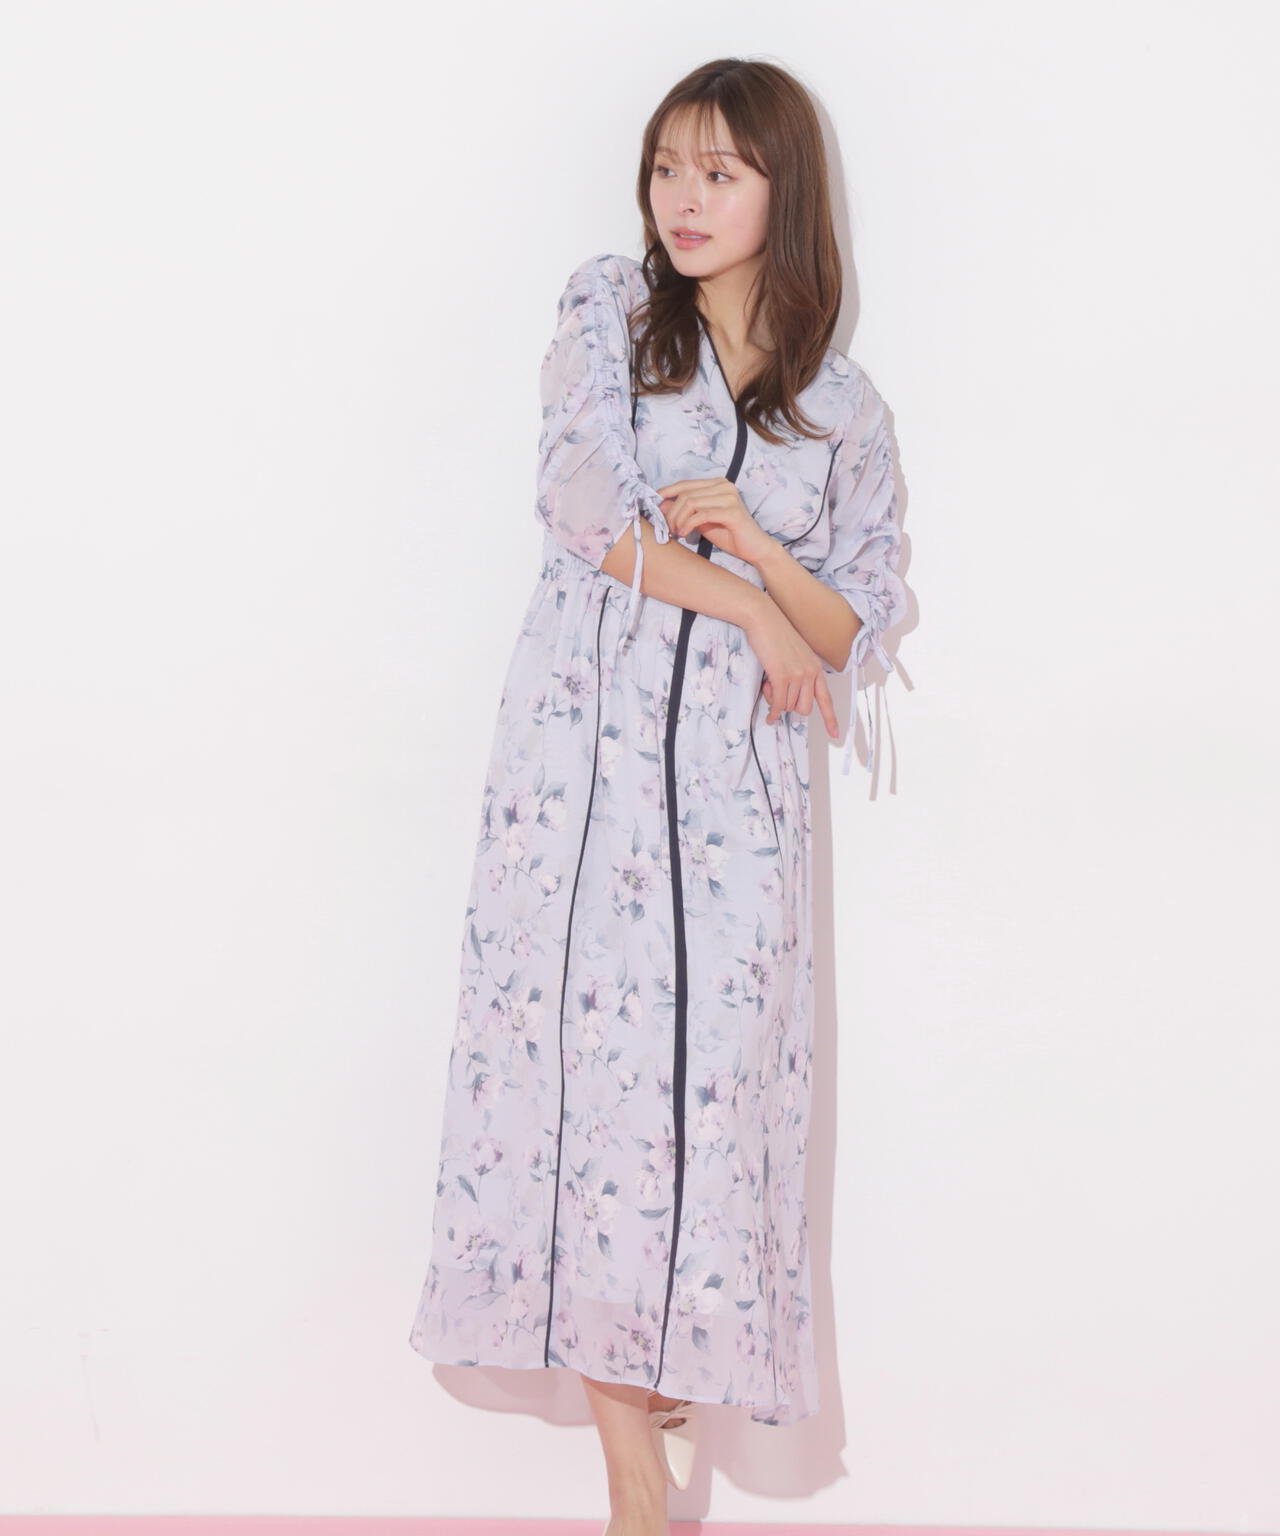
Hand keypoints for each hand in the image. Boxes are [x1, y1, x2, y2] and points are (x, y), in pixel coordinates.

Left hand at [657, 477, 775, 567]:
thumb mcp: (701, 520)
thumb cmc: (729, 534)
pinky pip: (702, 514)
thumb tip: (661, 504)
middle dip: (671, 512)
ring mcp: (729, 497)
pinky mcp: (732, 512)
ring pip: (691, 502)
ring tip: (676, 532)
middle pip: (686, 494)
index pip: (685, 484)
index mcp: (717, 484)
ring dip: (678, 519)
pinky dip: (688, 524)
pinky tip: (684, 534)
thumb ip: (684, 510)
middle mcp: (724, 486)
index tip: (655, 507)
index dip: (667, 493)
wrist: (754, 548)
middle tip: (668, 528)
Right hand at [746, 597, 839, 739]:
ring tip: (768, 687)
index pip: (826, 698)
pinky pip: (779, 704)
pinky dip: (773, 712)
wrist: (764, 618)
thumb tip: (791, 696)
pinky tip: (768, 715)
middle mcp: (810, 673)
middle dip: (791, 707)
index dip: (831, 719)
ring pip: (790, 707)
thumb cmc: (775, 634)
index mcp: (815, 668)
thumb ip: (799, 672)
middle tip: (777, 694)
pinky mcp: (782, 677)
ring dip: (777, 703)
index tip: (835, 735)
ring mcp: (797, 675)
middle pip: (805, 709)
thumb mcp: (795, 653)